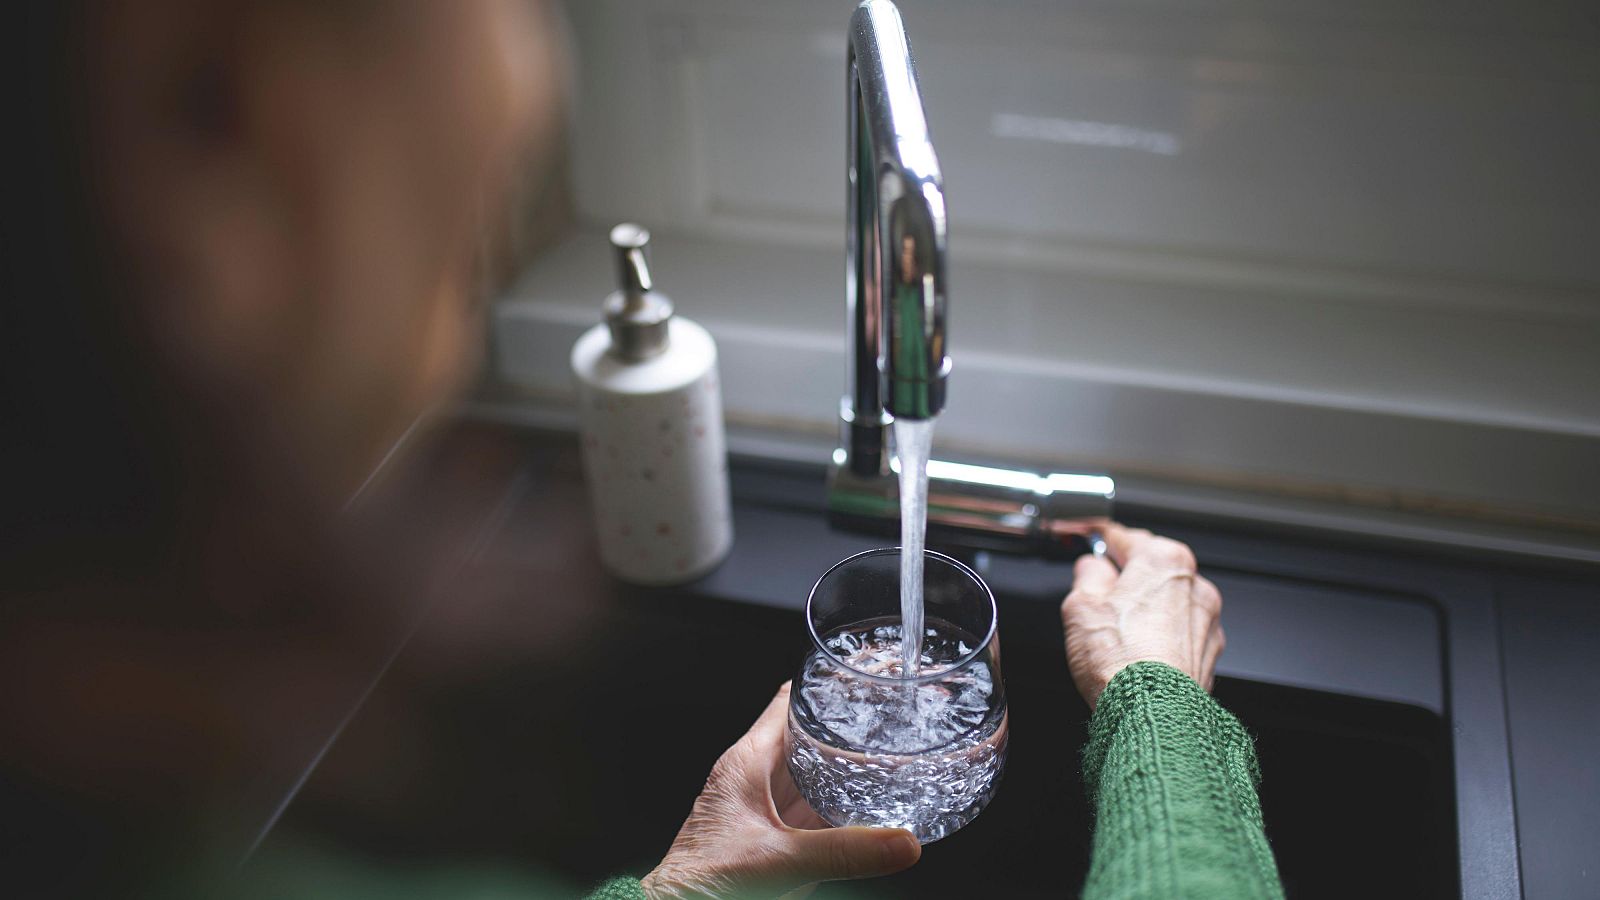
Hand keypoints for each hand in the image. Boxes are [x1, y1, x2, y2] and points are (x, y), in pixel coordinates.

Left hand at [641, 683, 920, 898]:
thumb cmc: (703, 882)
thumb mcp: (779, 861)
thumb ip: (843, 852)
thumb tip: (902, 843)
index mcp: (746, 763)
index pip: (788, 702)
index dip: (824, 683)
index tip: (862, 672)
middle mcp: (755, 779)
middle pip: (808, 734)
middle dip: (849, 726)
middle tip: (893, 715)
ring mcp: (765, 809)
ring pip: (814, 773)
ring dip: (849, 765)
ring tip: (895, 754)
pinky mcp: (775, 839)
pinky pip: (815, 812)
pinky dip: (843, 805)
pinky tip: (873, 808)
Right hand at [1060, 524, 1224, 709]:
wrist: (1152, 711)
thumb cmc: (1120, 659)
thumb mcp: (1081, 605)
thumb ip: (1088, 574)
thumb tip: (1093, 566)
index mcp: (1163, 560)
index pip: (1126, 537)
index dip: (1102, 540)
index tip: (1093, 540)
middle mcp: (1194, 584)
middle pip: (1153, 569)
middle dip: (1127, 578)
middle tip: (1098, 597)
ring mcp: (1207, 619)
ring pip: (1169, 602)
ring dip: (1147, 608)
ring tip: (1118, 633)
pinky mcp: (1210, 652)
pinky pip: (1181, 632)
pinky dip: (1163, 636)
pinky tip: (1139, 652)